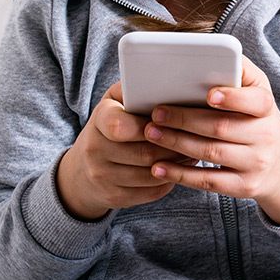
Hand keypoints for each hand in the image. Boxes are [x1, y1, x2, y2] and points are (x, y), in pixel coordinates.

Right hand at [56, 81, 186, 219]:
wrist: (83, 169)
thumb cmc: (110, 125)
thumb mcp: (115, 102)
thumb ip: (135, 90)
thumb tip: (169, 82)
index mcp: (98, 120)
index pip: (119, 126)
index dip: (148, 127)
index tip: (166, 122)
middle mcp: (95, 150)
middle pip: (144, 153)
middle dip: (174, 146)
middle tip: (196, 139)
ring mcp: (102, 176)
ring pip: (151, 174)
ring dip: (177, 164)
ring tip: (194, 152)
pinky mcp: (114, 197)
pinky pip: (151, 192)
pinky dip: (170, 180)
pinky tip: (181, 168)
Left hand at [144, 56, 279, 224]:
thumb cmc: (257, 118)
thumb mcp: (258, 92)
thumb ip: (238, 71)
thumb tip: (212, 50)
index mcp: (266, 107)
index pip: (256, 101)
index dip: (233, 97)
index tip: (209, 94)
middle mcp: (265, 136)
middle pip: (221, 128)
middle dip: (184, 120)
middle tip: (156, 113)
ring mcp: (256, 164)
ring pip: (211, 153)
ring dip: (176, 143)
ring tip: (150, 133)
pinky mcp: (243, 187)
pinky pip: (208, 182)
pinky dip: (181, 174)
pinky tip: (158, 167)